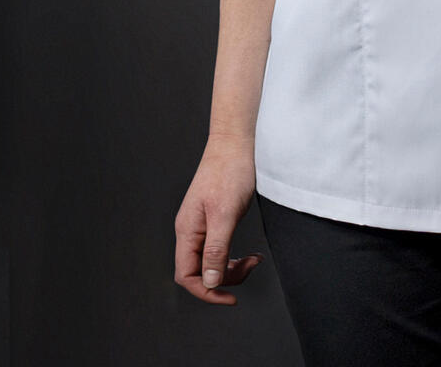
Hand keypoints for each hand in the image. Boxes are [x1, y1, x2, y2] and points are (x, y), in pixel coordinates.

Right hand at [174, 135, 264, 305]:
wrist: (235, 142)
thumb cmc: (230, 171)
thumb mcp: (225, 213)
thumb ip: (216, 249)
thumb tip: (209, 281)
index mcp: (187, 230)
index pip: (187, 275)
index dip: (207, 291)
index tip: (230, 297)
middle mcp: (190, 230)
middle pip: (199, 271)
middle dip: (225, 277)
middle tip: (250, 267)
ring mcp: (200, 224)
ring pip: (210, 261)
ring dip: (231, 267)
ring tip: (253, 260)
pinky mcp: (212, 218)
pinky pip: (218, 248)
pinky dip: (233, 255)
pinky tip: (249, 254)